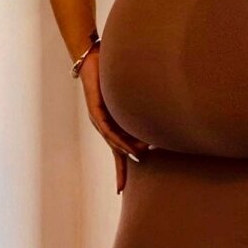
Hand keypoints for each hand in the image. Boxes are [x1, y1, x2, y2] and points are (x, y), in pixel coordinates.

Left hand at [78, 49, 152, 194]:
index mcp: (111, 122)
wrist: (92, 57)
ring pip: (112, 140)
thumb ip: (135, 100)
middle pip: (114, 151)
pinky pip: (107, 126)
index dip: (122, 166)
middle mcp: (103, 123)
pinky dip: (116, 137)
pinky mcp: (96, 107)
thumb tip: (156, 107)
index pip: (118, 147)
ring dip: (124, 151)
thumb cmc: (109, 71)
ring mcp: (99, 116)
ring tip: (138, 159)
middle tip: (121, 190)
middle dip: (119, 169)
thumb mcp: (125, 91)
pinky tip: (125, 145)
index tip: (122, 187)